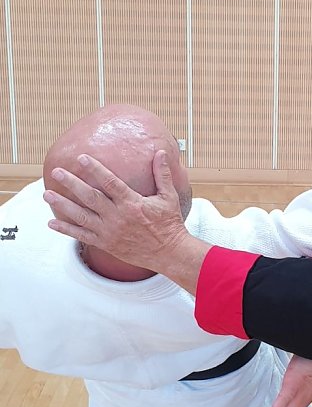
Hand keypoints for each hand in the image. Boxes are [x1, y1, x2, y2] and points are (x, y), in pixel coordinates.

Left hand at [44, 150, 193, 276]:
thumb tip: (160, 153)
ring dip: (63, 205)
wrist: (169, 253)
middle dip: (72, 184)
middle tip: (57, 172)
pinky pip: (82, 236)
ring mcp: (110, 232)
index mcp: (132, 203)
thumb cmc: (170, 225)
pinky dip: (66, 230)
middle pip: (90, 197)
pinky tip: (52, 224)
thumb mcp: (169, 198)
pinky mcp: (106, 244)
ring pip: (82, 217)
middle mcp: (118, 217)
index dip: (95, 169)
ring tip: (48, 195)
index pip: (110, 183)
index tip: (81, 158)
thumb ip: (162, 175)